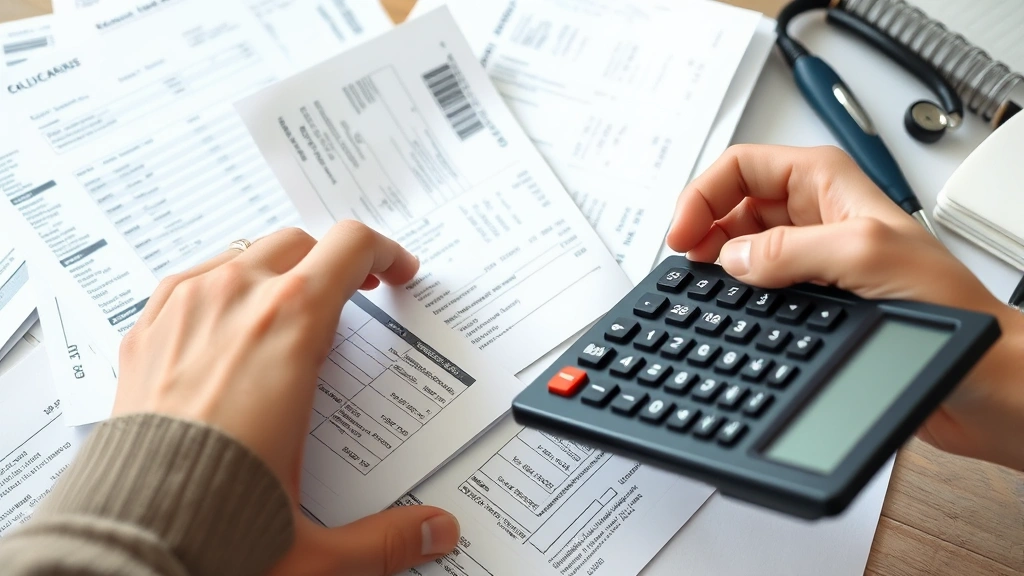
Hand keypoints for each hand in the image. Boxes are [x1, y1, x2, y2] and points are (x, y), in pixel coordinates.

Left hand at [114, 222, 459, 573]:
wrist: (121, 548)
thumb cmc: (210, 532)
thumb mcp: (315, 548)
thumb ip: (385, 538)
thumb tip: (437, 530)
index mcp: (289, 328)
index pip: (350, 248)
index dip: (384, 253)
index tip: (396, 272)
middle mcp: (234, 301)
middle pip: (300, 243)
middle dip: (334, 262)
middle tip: (355, 293)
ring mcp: (183, 309)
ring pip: (245, 253)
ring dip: (279, 270)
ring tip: (293, 310)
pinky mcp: (146, 330)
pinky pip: (194, 278)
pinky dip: (224, 286)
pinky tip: (231, 323)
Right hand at [668, 145, 1023, 470]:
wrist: (975, 370)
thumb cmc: (946, 304)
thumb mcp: (862, 255)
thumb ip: (789, 250)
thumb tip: (730, 258)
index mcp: (828, 184)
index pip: (741, 167)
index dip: (702, 195)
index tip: (682, 235)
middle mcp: (815, 216)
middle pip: (732, 204)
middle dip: (703, 227)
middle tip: (686, 262)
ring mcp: (810, 258)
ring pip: (739, 246)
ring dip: (715, 263)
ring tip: (699, 286)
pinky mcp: (809, 297)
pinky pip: (755, 287)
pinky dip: (733, 296)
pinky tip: (726, 309)